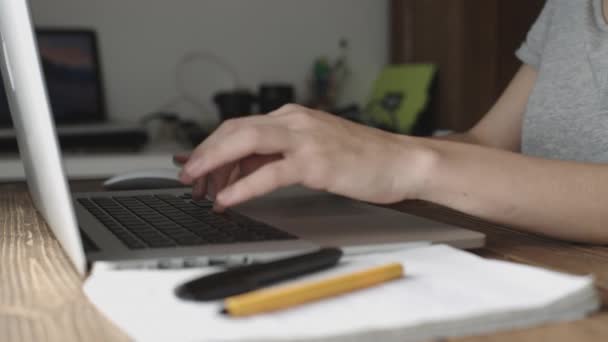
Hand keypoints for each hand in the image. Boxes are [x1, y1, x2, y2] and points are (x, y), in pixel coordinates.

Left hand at [178, 104, 434, 209]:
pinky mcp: (316, 162)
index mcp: (293, 118)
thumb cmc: (361, 159)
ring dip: (213, 163)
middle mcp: (295, 122)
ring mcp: (305, 139)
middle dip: (204, 153)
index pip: (240, 127)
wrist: (401, 161)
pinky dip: (242, 186)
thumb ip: (277, 157)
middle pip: (235, 130)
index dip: (212, 147)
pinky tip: (227, 198)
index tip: (195, 165)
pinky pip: (269, 172)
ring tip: (196, 185)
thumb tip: (239, 173)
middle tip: (186, 175)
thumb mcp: (313, 152)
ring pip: (245, 142)